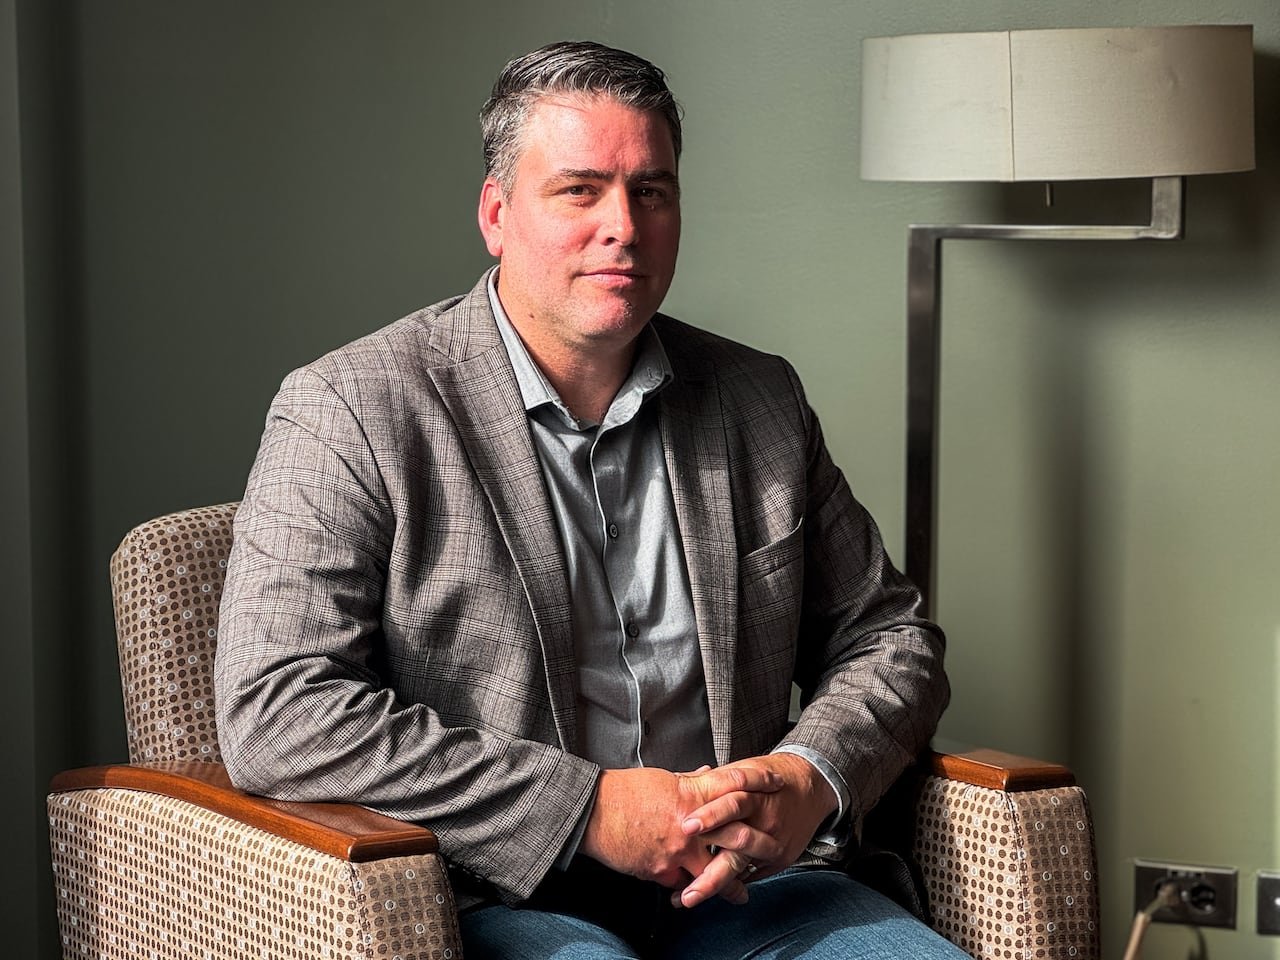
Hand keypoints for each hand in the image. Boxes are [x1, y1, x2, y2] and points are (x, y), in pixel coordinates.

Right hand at [579, 764, 783, 901]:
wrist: (592, 812)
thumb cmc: (624, 792)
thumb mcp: (662, 779)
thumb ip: (690, 781)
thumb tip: (709, 774)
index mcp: (689, 795)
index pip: (733, 786)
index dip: (758, 782)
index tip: (777, 784)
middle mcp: (689, 825)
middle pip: (733, 839)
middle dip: (755, 849)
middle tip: (774, 853)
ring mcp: (675, 851)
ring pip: (711, 872)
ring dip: (726, 885)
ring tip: (739, 894)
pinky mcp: (659, 870)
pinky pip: (680, 882)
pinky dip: (686, 886)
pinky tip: (692, 892)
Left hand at [672, 753, 837, 907]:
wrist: (809, 785)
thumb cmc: (768, 779)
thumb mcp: (742, 771)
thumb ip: (713, 782)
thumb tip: (677, 783)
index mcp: (752, 794)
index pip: (730, 804)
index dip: (709, 815)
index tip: (684, 827)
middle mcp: (763, 820)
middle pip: (737, 842)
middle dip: (710, 865)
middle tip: (685, 885)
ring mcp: (772, 842)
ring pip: (741, 866)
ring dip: (713, 883)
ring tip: (687, 897)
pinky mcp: (780, 859)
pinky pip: (751, 875)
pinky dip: (729, 885)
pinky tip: (705, 894)